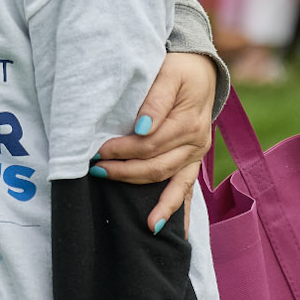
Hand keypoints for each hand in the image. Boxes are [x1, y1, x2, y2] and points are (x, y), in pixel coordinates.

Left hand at [93, 51, 218, 234]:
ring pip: (170, 182)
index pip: (149, 144)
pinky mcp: (194, 161)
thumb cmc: (179, 68)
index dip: (122, 150)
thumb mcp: (168, 73)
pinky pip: (187, 190)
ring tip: (129, 214)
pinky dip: (178, 211)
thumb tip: (140, 127)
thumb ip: (155, 100)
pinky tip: (167, 231)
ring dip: (149, 198)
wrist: (202, 68)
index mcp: (187, 122)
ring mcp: (196, 155)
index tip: (97, 150)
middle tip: (96, 170)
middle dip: (125, 172)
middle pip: (156, 166)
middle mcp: (195, 143)